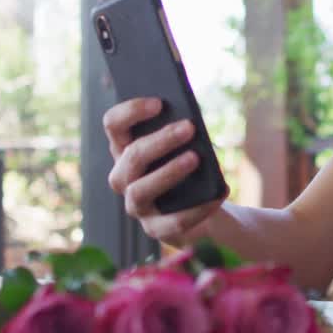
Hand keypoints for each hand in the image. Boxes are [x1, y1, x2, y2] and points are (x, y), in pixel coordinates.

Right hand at [103, 98, 228, 245]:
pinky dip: (198, 207)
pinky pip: (173, 222)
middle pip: (130, 157)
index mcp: (126, 149)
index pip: (113, 125)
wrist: (207, 205)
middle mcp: (124, 178)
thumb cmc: (194, 165)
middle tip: (189, 127)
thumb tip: (189, 122)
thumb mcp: (189, 144)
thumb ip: (183, 132)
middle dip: (159, 141)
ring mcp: (137, 207)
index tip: (159, 102)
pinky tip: (219, 193)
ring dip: (168, 172)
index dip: (131, 111)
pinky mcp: (157, 230)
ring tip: (196, 158)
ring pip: (140, 190)